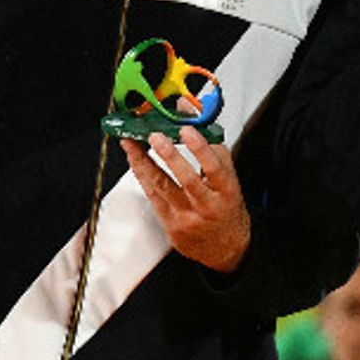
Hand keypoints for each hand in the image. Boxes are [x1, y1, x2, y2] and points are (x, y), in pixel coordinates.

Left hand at [120, 127, 250, 273]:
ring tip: (132, 143)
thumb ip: (210, 143)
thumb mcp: (228, 176)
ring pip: (162, 188)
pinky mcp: (171, 226)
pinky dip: (142, 176)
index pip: (215, 167)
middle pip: (187, 180)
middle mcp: (208, 206)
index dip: (201, 148)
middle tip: (154, 136)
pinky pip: (153, 196)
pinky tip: (134, 160)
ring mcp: (187, 218)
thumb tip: (188, 111)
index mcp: (227, 191)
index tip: (187, 130)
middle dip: (169, 156)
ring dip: (144, 162)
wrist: (225, 248)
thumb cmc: (226, 206)